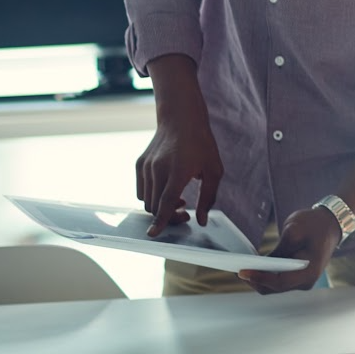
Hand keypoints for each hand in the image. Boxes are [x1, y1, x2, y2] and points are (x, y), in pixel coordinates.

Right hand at [138, 55, 223, 236]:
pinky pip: (141, 190)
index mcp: (178, 171)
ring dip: (160, 207)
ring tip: (180, 200)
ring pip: (146, 200)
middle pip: (155, 206)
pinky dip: (151, 196)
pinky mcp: (139, 164)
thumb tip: (202, 220)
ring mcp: (146, 167)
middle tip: (186, 213)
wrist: (181, 119)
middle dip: (168, 216)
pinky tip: (167, 190)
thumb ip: (208, 197)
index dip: (161, 220)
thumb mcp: (214, 170)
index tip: (153, 234)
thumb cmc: (202, 145)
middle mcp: (158, 170)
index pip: (166, 202)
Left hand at [239, 205, 339, 293]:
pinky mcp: (297, 276)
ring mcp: (302, 280)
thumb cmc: (315, 225)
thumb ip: (279, 249)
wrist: (331, 223)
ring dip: (259, 278)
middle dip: (255, 280)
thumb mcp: (295, 230)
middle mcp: (306, 281)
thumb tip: (262, 263)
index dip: (259, 278)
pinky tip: (255, 266)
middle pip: (274, 288)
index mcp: (309, 272)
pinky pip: (277, 280)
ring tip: (244, 268)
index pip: (279, 282)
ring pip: (273, 286)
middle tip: (238, 269)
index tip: (242, 271)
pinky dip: (265, 275)